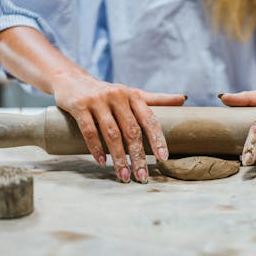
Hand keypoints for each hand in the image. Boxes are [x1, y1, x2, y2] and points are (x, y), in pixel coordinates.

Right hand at [52, 73, 185, 183]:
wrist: (72, 78)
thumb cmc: (108, 92)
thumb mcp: (132, 93)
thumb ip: (156, 99)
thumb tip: (183, 99)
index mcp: (134, 96)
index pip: (149, 119)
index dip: (157, 139)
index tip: (163, 159)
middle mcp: (118, 96)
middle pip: (131, 131)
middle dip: (138, 156)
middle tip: (142, 177)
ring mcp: (98, 100)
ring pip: (112, 134)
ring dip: (119, 158)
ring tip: (124, 176)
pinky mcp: (79, 105)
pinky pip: (89, 130)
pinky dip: (96, 148)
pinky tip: (102, 162)